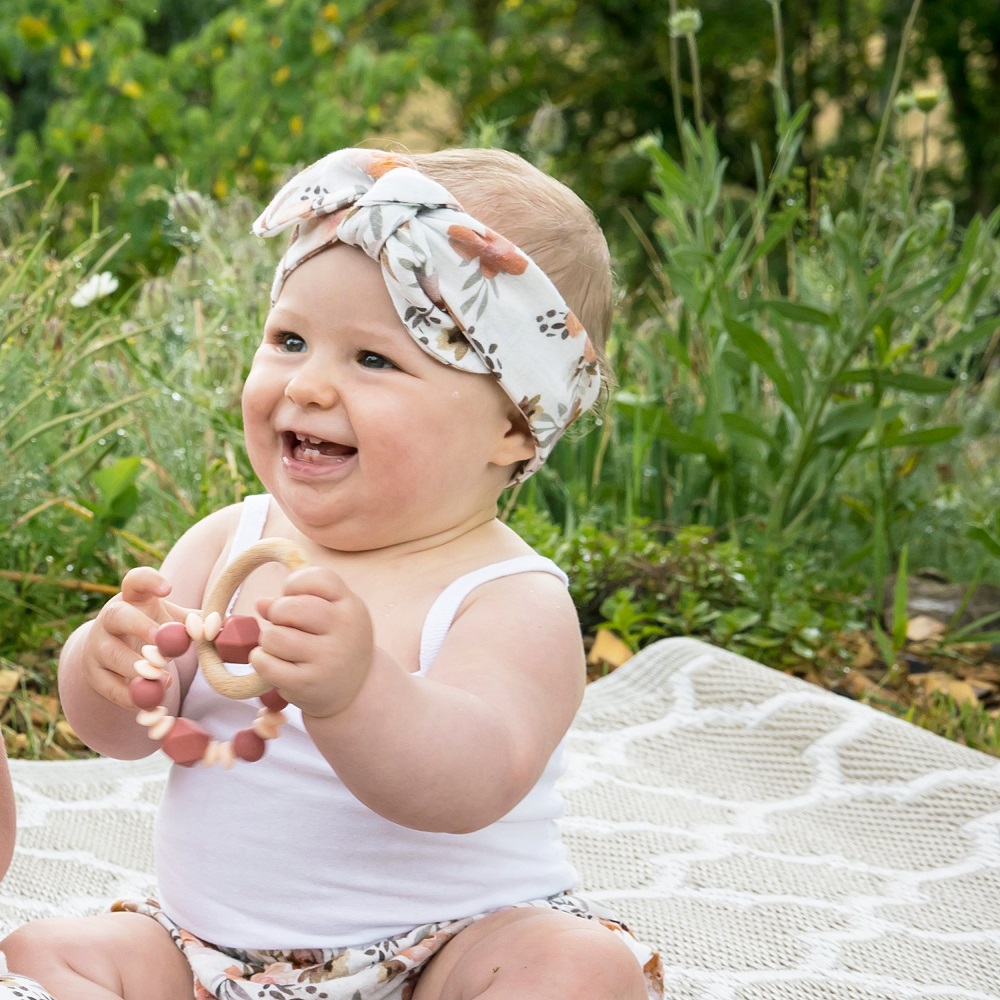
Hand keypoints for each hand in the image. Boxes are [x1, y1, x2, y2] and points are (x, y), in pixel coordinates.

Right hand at [79, 567, 191, 710]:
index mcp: (133, 598)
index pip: (135, 580)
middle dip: (140, 628)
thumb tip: (220, 625)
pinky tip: (150, 700)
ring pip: (112, 655)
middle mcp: (110, 617)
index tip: (168, 588)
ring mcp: (97, 645)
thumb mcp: (172, 620)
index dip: (149, 580)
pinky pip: (109, 687)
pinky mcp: (93, 674)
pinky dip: (131, 696)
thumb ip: (196, 621)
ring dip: (138, 668)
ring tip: (164, 678)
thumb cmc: (152, 630)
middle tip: (163, 644)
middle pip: (118, 615)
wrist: (114, 655)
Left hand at [251, 566, 373, 718]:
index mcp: (351, 607)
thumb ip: (300, 601)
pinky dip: (260, 660)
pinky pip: (266, 664)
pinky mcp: (307, 683)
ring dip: (268, 640)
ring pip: (273, 636)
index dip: (295, 584)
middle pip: (289, 607)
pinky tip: (273, 662)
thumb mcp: (332, 616)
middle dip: (276, 613)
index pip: (318, 578)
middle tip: (283, 625)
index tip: (293, 598)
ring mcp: (327, 659)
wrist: (356, 690)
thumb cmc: (337, 644)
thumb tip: (261, 603)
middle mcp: (344, 631)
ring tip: (280, 647)